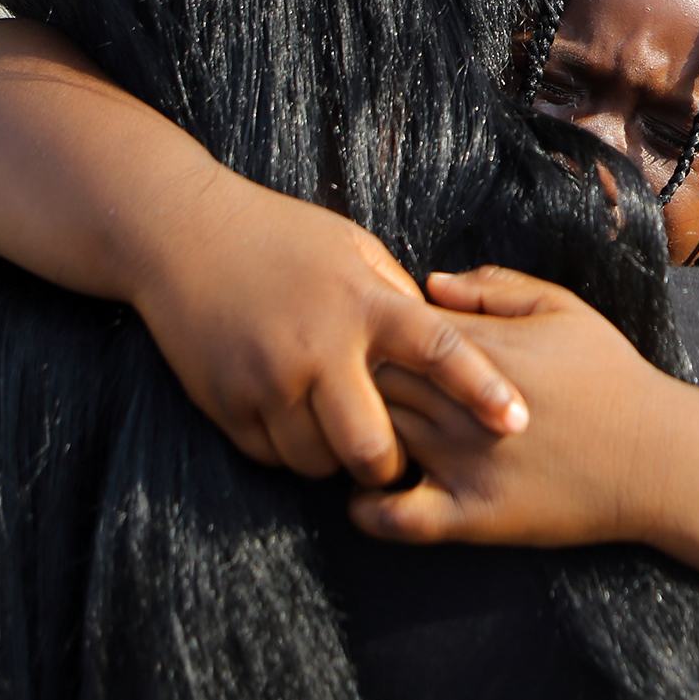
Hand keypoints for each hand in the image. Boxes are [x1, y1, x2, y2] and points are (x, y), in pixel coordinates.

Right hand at [128, 183, 528, 484]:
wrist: (182, 235)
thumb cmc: (281, 237)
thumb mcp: (351, 249)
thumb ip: (396, 299)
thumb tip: (442, 345)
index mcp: (362, 302)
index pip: (437, 349)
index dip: (481, 388)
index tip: (516, 420)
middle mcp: (318, 347)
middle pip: (373, 446)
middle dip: (393, 464)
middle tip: (396, 456)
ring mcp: (268, 380)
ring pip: (320, 463)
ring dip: (336, 459)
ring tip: (336, 428)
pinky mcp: (227, 403)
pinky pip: (274, 457)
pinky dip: (290, 450)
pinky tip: (292, 417)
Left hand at [348, 266, 686, 547]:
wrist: (656, 456)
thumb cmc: (611, 376)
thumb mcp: (562, 307)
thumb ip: (494, 285)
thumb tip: (430, 282)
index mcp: (478, 348)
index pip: (388, 329)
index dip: (372, 331)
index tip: (375, 339)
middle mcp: (459, 403)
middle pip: (368, 381)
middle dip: (354, 380)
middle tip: (351, 384)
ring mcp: (460, 462)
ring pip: (371, 441)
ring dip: (355, 437)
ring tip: (355, 434)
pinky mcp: (470, 516)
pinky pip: (393, 518)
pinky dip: (366, 509)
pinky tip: (367, 495)